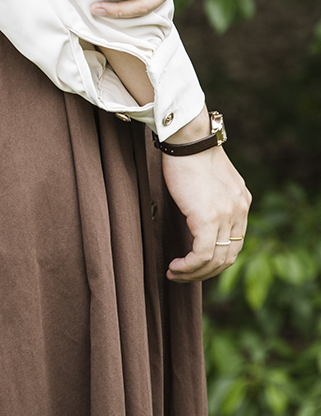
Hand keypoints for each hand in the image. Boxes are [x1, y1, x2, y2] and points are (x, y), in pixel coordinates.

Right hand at [160, 110, 251, 282]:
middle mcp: (239, 211)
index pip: (234, 243)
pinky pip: (202, 254)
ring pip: (216, 260)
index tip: (193, 263)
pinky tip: (175, 266)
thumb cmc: (189, 155)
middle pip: (228, 256)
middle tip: (182, 275)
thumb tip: (197, 213)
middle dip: (204, 272)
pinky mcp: (208, 218)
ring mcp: (226, 216)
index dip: (214, 260)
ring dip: (194, 273)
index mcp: (241, 202)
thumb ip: (211, 199)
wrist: (188, 140)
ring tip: (175, 273)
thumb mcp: (208, 180)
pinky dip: (188, 266)